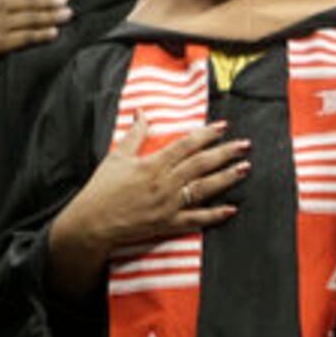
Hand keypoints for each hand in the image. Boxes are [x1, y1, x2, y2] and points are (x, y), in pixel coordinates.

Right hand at [55, 116, 247, 255]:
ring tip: (245, 168)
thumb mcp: (117, 157)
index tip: (223, 126)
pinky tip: (231, 209)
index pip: (186, 145)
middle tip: (245, 145)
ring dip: (226, 178)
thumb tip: (141, 111)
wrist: (90, 224)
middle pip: (201, 164)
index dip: (206, 135)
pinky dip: (214, 215)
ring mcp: (168, 205)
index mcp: (152, 165)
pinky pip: (195, 219)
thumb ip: (135, 135)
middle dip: (225, 153)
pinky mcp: (167, 224)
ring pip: (203, 188)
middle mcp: (164, 183)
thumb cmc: (101, 189)